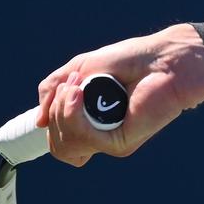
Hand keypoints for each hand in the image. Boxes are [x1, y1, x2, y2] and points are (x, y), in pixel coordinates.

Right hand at [34, 24, 203, 166]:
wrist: (164, 59)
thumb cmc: (130, 61)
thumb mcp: (80, 68)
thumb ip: (53, 91)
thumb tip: (39, 122)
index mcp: (90, 122)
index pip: (57, 142)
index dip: (50, 121)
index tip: (58, 94)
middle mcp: (99, 136)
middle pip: (57, 145)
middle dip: (56, 110)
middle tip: (73, 84)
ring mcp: (109, 142)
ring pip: (65, 145)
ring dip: (63, 110)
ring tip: (78, 85)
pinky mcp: (120, 143)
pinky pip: (82, 138)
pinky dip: (74, 113)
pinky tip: (81, 92)